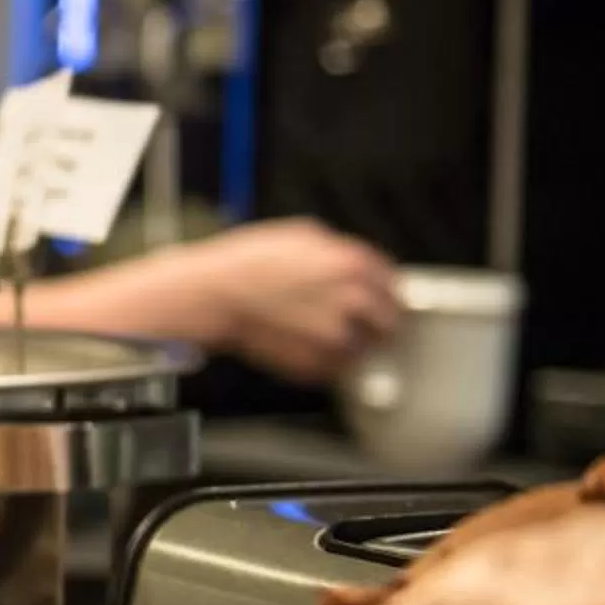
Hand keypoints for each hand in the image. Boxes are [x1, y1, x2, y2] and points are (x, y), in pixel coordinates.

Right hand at [142, 220, 399, 384]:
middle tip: (359, 323)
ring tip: (320, 335)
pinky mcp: (314, 365)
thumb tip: (360, 266)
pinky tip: (300, 344)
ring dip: (350, 345)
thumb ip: (341, 251)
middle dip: (375, 323)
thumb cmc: (246, 262)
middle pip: (389, 323)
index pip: (394, 286)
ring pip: (364, 351)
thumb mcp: (302, 235)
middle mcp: (353, 303)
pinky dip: (324, 362)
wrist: (211, 296)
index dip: (384, 292)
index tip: (377, 299)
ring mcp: (335, 338)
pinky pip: (333, 369)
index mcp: (355, 266)